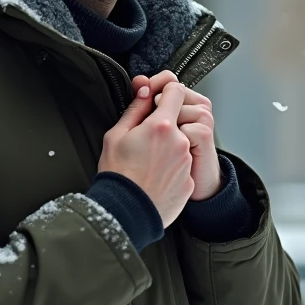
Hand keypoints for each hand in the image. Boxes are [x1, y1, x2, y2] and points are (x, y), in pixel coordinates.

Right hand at [97, 82, 193, 227]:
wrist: (125, 212)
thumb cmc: (117, 175)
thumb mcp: (116, 136)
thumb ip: (135, 109)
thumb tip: (144, 91)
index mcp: (161, 126)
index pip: (176, 91)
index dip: (165, 92)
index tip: (158, 99)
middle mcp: (179, 142)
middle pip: (178, 120)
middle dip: (164, 124)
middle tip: (145, 139)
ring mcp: (186, 162)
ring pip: (180, 144)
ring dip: (168, 147)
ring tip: (147, 163)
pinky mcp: (188, 180)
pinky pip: (181, 166)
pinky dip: (171, 168)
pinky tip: (154, 176)